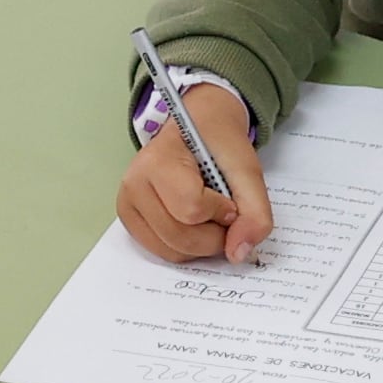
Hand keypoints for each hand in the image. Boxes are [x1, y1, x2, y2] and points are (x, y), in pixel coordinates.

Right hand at [117, 84, 271, 264]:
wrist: (198, 128)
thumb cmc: (218, 143)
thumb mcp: (248, 169)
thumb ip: (254, 210)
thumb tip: (239, 254)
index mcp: (158, 160)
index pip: (192, 209)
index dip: (222, 212)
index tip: (230, 198)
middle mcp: (134, 184)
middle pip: (181, 237)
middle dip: (216, 236)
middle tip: (225, 214)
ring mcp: (127, 205)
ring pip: (172, 251)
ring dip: (203, 245)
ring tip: (211, 217)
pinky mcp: (130, 221)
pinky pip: (163, 253)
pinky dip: (188, 248)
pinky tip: (196, 225)